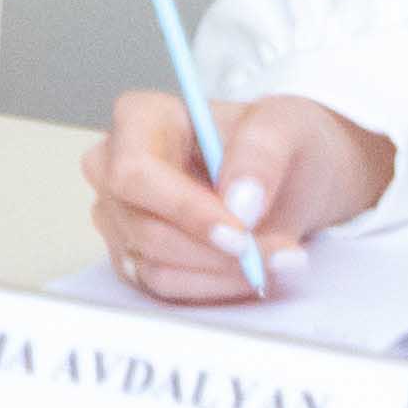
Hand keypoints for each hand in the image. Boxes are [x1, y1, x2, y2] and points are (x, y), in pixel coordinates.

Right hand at [83, 84, 392, 306]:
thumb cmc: (278, 142)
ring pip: (155, 266)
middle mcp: (115, 167)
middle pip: (144, 227)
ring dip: (223, 273)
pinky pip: (166, 289)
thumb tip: (239, 203)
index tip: (239, 233)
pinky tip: (253, 270)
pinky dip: (216, 286)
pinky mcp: (134, 256)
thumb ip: (262, 153)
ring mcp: (120, 216)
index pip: (135, 171)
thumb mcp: (287, 125)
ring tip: (278, 259)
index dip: (184, 208)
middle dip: (214, 252)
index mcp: (139, 118)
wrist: (291, 179)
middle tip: (277, 255)